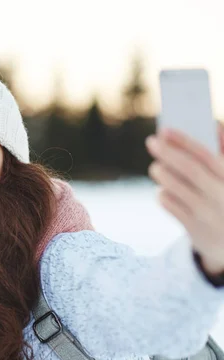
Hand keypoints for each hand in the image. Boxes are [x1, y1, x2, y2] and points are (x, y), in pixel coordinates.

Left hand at [146, 124, 223, 273]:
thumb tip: (215, 124)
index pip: (206, 155)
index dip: (184, 140)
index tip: (165, 129)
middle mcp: (222, 195)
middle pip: (188, 169)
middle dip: (167, 152)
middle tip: (151, 141)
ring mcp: (207, 213)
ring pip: (174, 187)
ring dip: (161, 172)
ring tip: (157, 167)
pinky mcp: (194, 228)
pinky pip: (169, 203)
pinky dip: (162, 192)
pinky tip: (165, 189)